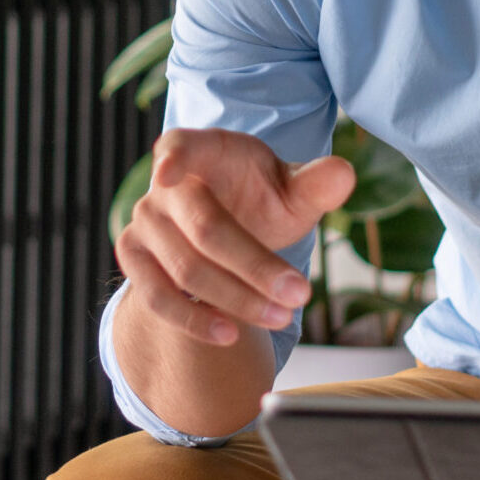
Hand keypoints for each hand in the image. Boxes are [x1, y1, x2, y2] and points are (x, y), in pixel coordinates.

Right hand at [115, 128, 355, 346]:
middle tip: (301, 294)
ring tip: (282, 317)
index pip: (179, 146)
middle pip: (204, 229)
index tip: (168, 171)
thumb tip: (344, 174)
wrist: (224, 226)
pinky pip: (157, 298)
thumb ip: (316, 184)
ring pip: (185, 270)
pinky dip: (194, 321)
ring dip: (237, 299)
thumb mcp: (291, 190)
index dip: (174, 158)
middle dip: (254, 266)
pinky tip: (232, 334)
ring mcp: (144, 224)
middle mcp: (163, 188)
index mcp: (200, 151)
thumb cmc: (259, 199)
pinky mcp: (135, 262)